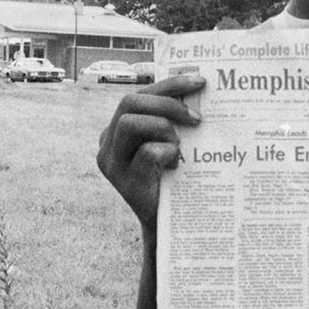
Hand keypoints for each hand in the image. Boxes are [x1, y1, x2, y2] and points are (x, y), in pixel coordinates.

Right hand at [96, 73, 204, 228]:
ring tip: (180, 145)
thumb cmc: (174, 180)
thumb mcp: (170, 144)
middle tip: (197, 118)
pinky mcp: (124, 183)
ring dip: (163, 127)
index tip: (199, 81)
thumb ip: (172, 121)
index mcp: (117, 129)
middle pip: (129, 102)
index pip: (139, 95)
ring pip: (130, 123)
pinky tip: (176, 165)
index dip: (169, 84)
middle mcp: (108, 143)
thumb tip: (198, 89)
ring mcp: (112, 163)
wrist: (169, 226)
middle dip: (167, 103)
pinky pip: (146, 153)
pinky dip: (167, 152)